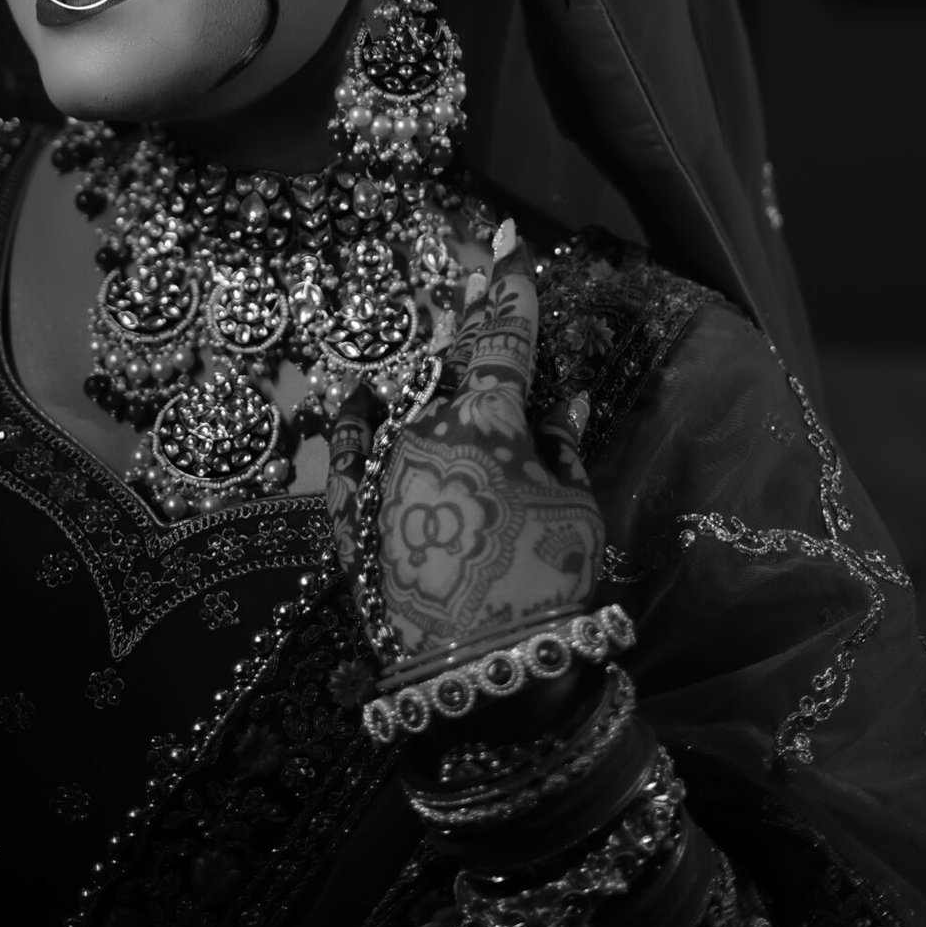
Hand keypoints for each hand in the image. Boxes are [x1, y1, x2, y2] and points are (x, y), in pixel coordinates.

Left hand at [326, 226, 604, 681]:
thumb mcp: (575, 508)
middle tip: (472, 266)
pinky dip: (357, 422)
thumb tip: (564, 394)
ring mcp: (382, 470)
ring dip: (426, 379)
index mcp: (488, 422)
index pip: (504, 342)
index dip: (513, 295)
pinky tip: (361, 396)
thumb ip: (562, 443)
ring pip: (407, 406)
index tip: (513, 252)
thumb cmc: (546, 584)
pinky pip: (350, 452)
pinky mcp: (354, 515)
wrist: (481, 674)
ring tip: (440, 341)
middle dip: (466, 315)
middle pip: (449, 363)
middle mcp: (424, 429)